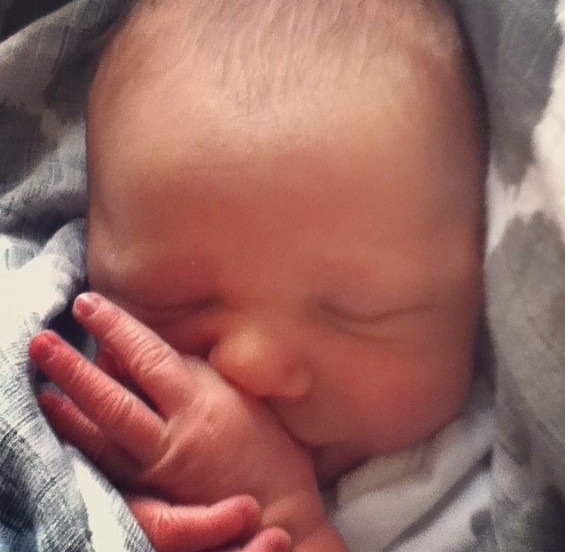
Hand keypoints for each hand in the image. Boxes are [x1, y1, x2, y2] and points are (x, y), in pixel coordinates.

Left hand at [29, 293, 329, 544]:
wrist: (277, 506)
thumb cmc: (268, 444)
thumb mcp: (237, 394)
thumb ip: (192, 371)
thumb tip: (144, 354)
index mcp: (201, 402)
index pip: (148, 356)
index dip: (115, 328)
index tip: (88, 304)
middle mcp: (174, 434)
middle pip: (114, 398)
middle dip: (74, 368)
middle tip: (42, 341)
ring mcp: (158, 468)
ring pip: (103, 434)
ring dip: (68, 406)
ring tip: (41, 381)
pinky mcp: (152, 495)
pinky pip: (108, 464)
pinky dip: (82, 439)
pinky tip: (63, 420)